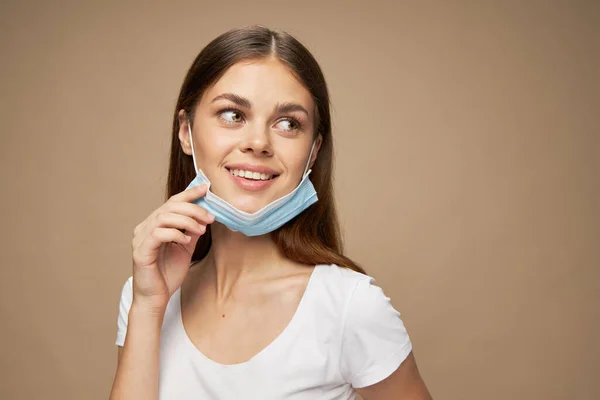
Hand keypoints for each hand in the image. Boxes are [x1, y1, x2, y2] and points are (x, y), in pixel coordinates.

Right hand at [131, 184, 213, 310]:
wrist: (156, 298)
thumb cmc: (168, 273)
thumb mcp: (185, 247)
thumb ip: (192, 230)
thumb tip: (205, 215)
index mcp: (155, 224)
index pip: (171, 202)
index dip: (189, 193)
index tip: (206, 188)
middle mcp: (145, 228)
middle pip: (169, 206)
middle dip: (193, 209)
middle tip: (210, 217)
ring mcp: (140, 238)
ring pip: (163, 217)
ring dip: (187, 221)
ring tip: (201, 230)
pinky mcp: (140, 251)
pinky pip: (158, 233)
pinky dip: (175, 233)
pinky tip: (186, 241)